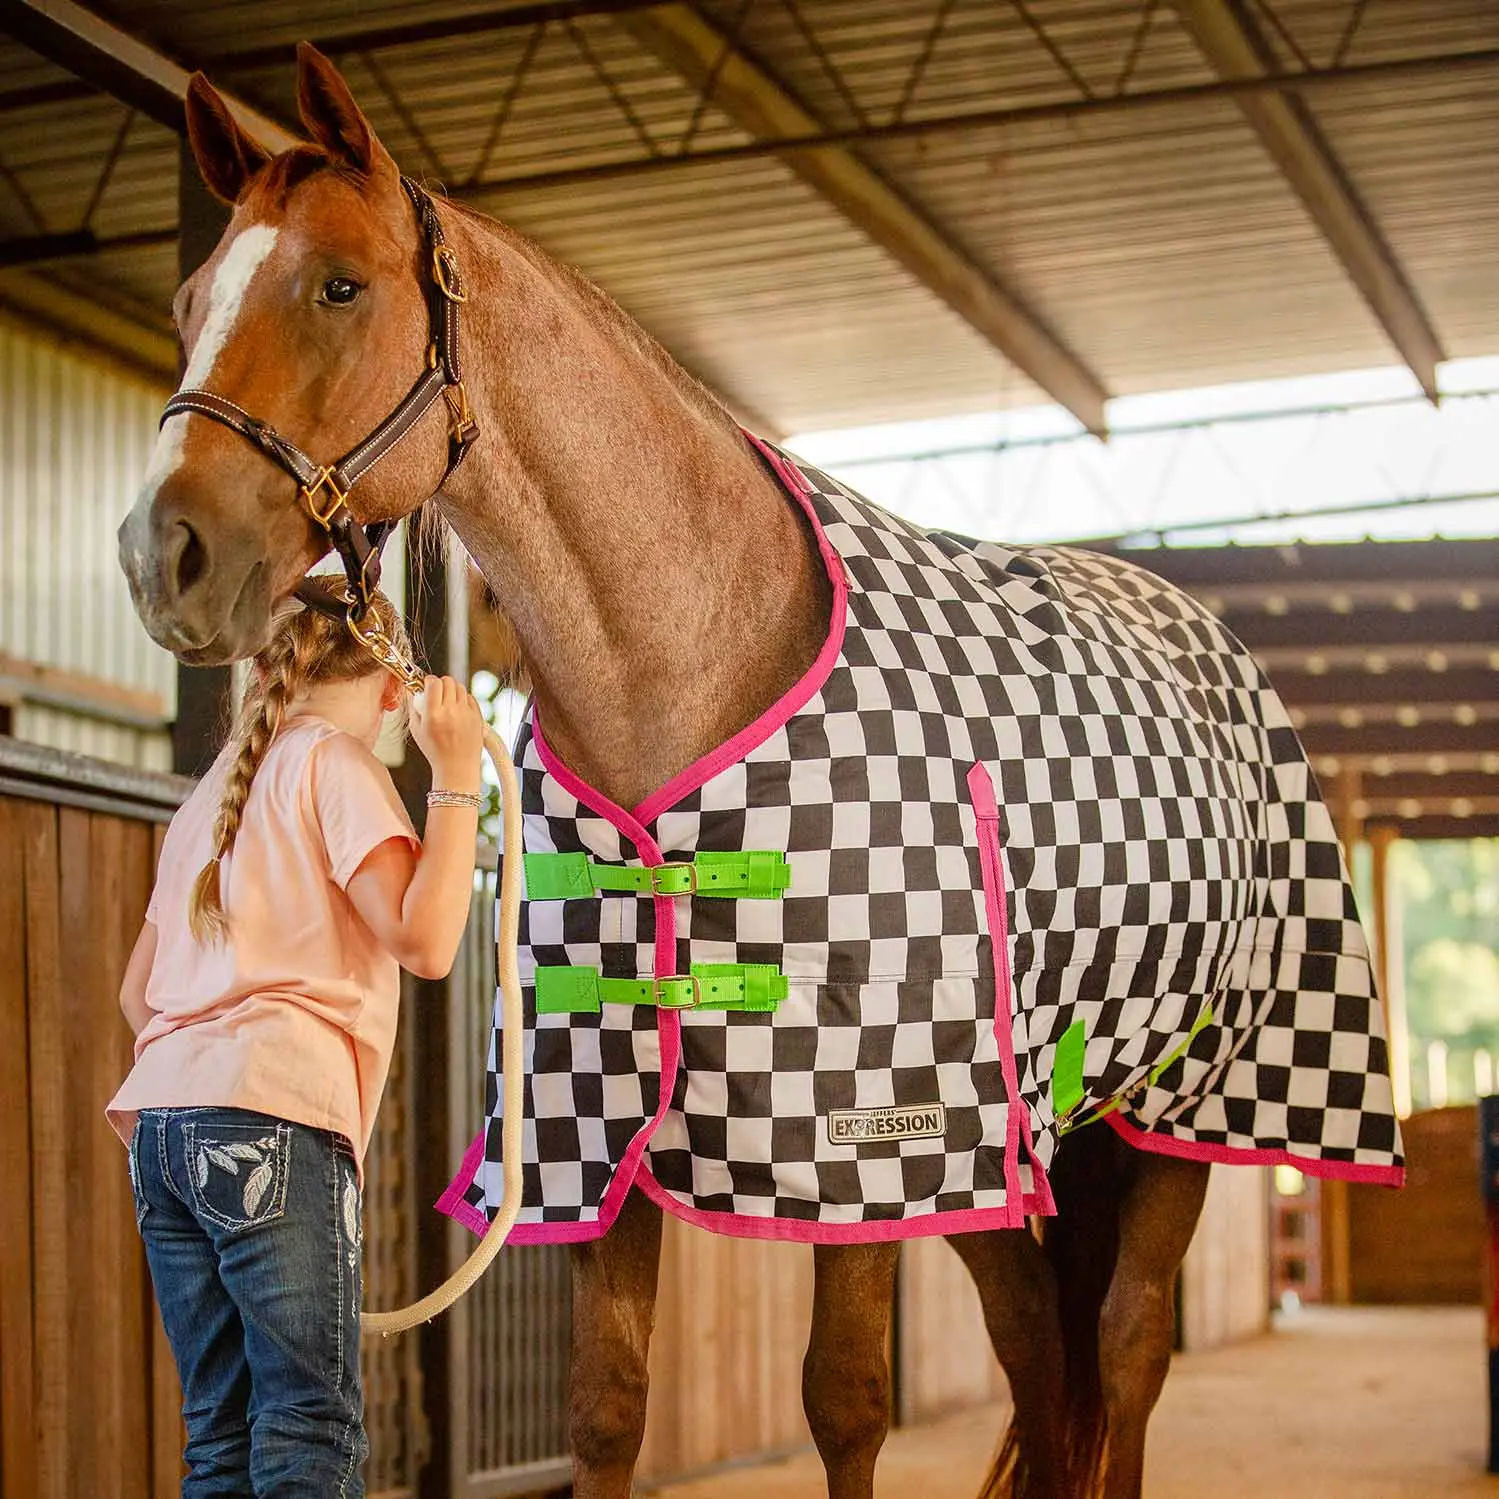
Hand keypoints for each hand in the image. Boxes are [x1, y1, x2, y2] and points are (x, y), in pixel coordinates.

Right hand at [409, 675, 484, 790]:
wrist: (457, 768)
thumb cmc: (435, 752)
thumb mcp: (417, 731)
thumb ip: (413, 708)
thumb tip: (412, 690)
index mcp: (434, 715)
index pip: (434, 683)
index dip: (429, 681)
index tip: (427, 684)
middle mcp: (452, 712)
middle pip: (448, 681)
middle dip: (441, 683)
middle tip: (437, 691)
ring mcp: (467, 714)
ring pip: (460, 687)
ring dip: (452, 690)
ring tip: (447, 701)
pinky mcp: (478, 717)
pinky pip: (470, 698)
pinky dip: (463, 699)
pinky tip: (458, 709)